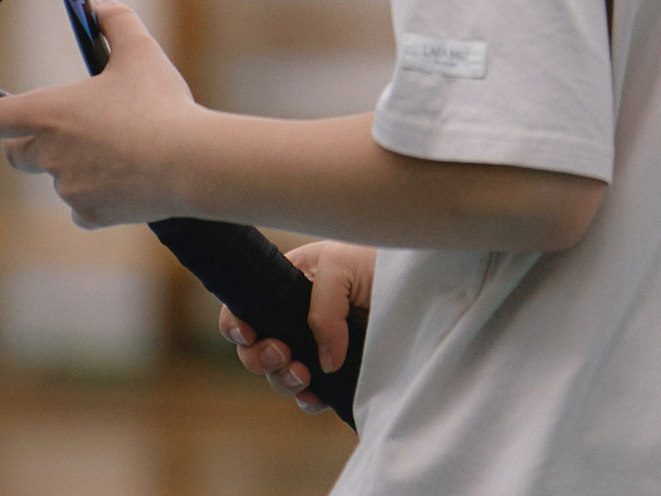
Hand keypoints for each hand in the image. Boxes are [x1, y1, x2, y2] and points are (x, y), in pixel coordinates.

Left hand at [0, 0, 203, 226]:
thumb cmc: (161, 105)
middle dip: (25, 145)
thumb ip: (116, 20)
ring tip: (118, 151)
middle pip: (17, 154)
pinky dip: (94, 196)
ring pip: (57, 178)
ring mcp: (67, 187)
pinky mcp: (91, 214)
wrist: (190, 163)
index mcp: (49, 112)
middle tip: (53, 134)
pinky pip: (81, 207)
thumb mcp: (140, 52)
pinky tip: (124, 182)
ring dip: (72, 167)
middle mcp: (49, 153)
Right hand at [218, 240, 373, 412]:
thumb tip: (323, 362)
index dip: (236, 324)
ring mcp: (316, 345)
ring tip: (303, 375)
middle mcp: (296, 316)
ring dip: (283, 379)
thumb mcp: (341, 267)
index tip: (249, 334)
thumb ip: (321, 310)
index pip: (245, 307)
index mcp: (287, 283)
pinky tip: (317, 395)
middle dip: (259, 356)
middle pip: (255, 347)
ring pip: (280, 373)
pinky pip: (311, 394)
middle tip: (282, 354)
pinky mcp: (339, 370)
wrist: (424, 285)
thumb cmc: (379, 262)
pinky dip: (308, 398)